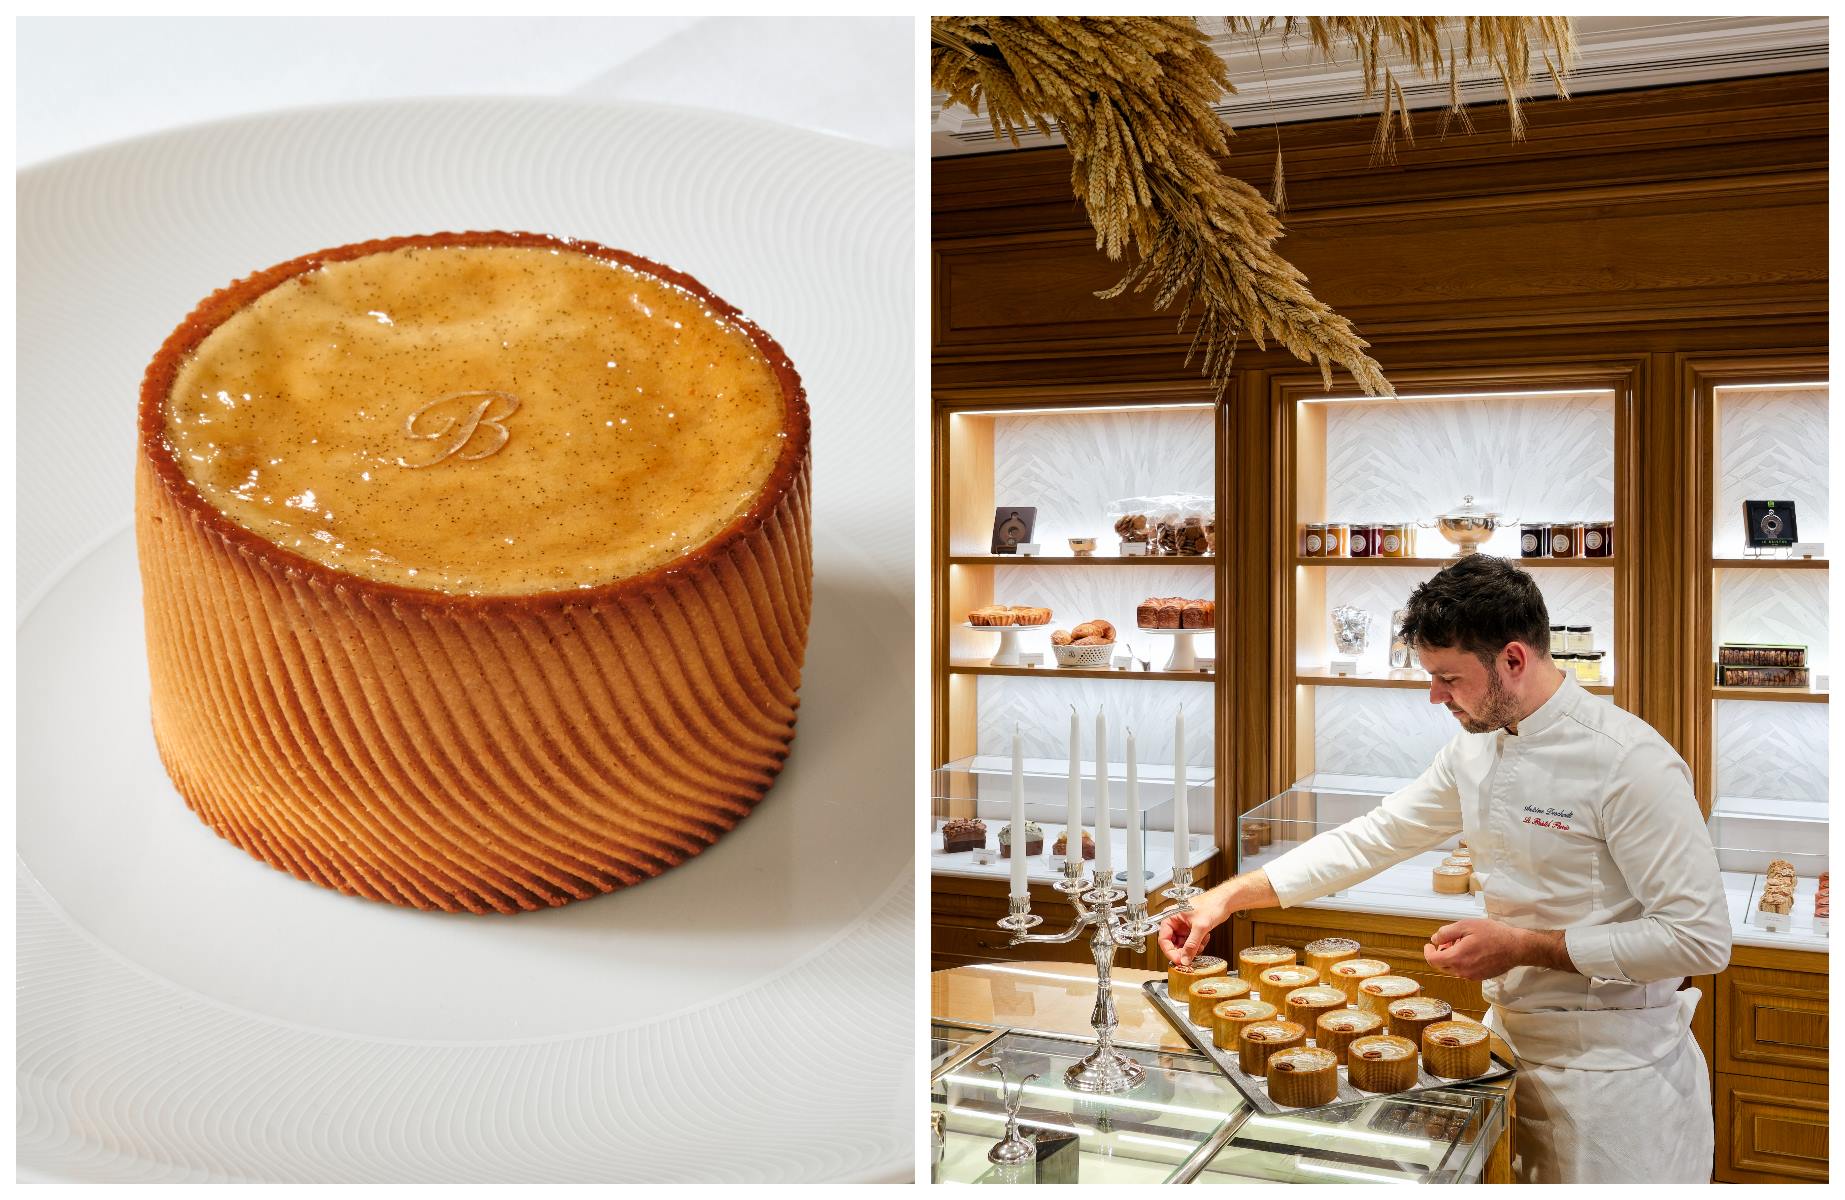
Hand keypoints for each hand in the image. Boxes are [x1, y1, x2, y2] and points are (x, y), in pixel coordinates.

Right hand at [1158, 892, 1227, 965]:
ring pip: (1182, 945)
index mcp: (1171, 916)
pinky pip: (1190, 943)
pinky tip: (1205, 937)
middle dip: (1183, 951)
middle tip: (1191, 957)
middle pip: (1172, 944)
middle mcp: (1175, 922)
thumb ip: (1191, 945)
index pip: (1164, 939)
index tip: (1179, 961)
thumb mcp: (1200, 927)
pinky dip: (1198, 944)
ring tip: (1201, 942)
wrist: (1225, 901)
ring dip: (1192, 948)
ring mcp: (1183, 926)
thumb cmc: (1212, 904)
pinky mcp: (1192, 930)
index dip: (1170, 952)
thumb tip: (1185, 959)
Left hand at [1424, 919, 1566, 979]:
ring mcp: (1472, 976)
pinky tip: (1471, 951)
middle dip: (1440, 954)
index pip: (1432, 961)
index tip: (1430, 945)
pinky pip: (1464, 971)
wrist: (1516, 947)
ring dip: (1452, 957)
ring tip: (1462, 943)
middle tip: (1448, 941)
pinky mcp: (1480, 977)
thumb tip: (1435, 939)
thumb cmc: (1494, 934)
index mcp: (1457, 958)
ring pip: (1453, 969)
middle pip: (1441, 966)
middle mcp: (1463, 971)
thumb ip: (1447, 932)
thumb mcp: (1466, 925)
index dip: (1428, 952)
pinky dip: (1462, 962)